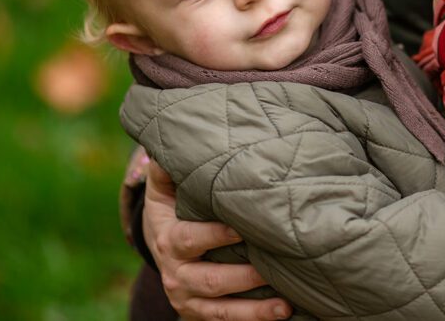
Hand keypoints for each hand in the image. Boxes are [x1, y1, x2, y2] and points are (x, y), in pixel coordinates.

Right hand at [144, 160, 291, 319]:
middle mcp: (177, 275)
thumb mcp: (163, 187)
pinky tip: (282, 316)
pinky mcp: (202, 314)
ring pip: (222, 310)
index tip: (242, 230)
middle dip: (243, 278)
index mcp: (169, 241)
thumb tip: (175, 142)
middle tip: (272, 269)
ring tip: (284, 307)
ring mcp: (189, 299)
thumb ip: (168, 168)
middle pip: (211, 281)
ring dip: (254, 311)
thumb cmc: (171, 206)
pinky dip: (253, 320)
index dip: (215, 236)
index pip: (190, 240)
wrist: (159, 242)